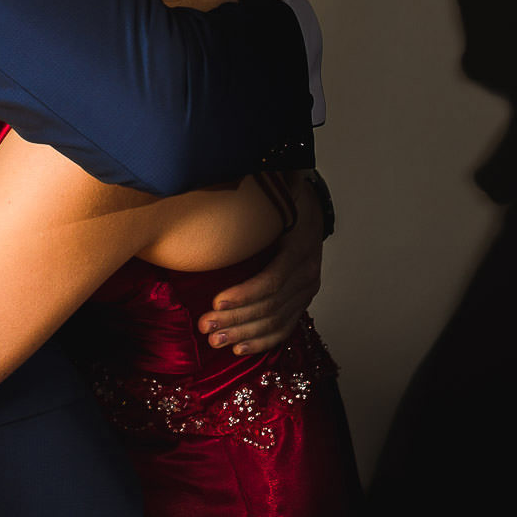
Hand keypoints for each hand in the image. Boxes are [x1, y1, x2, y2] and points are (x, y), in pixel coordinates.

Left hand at [198, 177, 323, 353]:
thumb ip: (253, 184)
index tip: (215, 301)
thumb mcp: (274, 188)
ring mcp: (307, 289)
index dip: (244, 294)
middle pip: (271, 306)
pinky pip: (284, 328)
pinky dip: (262, 341)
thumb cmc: (282, 196)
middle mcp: (308, 272)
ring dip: (244, 334)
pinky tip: (239, 350)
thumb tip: (223, 167)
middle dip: (237, 319)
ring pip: (275, 321)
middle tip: (205, 328)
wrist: (310, 205)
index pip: (272, 280)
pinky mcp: (301, 301)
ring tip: (214, 340)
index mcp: (300, 247)